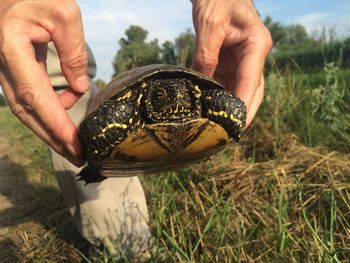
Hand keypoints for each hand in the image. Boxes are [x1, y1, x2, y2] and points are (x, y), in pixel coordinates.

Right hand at [0, 0, 88, 165]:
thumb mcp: (63, 13)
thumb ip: (73, 52)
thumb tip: (80, 87)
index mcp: (11, 47)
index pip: (36, 96)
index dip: (55, 125)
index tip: (76, 146)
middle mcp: (4, 64)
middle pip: (28, 112)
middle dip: (53, 138)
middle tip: (78, 157)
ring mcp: (7, 68)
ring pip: (26, 108)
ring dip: (50, 129)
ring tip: (74, 145)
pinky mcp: (15, 68)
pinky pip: (30, 96)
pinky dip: (49, 108)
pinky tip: (66, 108)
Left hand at [191, 0, 271, 126]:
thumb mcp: (210, 24)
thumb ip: (206, 55)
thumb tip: (203, 84)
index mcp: (256, 44)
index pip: (252, 80)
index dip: (245, 104)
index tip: (237, 125)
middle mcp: (254, 55)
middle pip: (253, 91)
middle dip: (244, 113)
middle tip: (230, 135)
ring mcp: (244, 60)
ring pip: (241, 90)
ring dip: (231, 108)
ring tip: (219, 128)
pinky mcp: (232, 62)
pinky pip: (228, 84)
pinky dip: (220, 97)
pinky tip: (210, 109)